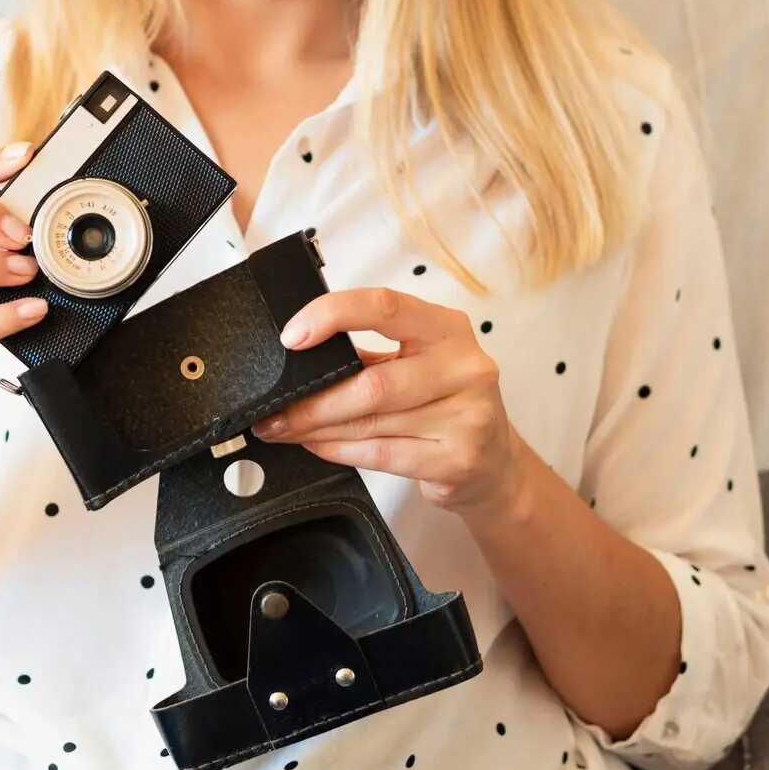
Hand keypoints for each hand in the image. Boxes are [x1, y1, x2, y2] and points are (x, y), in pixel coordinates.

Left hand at [252, 288, 528, 517]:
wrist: (494, 463)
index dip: (333, 315)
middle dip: (312, 400)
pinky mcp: (456, 458)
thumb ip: (369, 355)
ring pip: (370, 422)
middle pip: (372, 382)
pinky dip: (338, 449)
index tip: (292, 336)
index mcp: (447, 328)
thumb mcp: (418, 363)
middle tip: (274, 410)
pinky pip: (380, 453)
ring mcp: (466, 415)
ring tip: (286, 429)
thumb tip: (297, 359)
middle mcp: (464, 366)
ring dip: (317, 428)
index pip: (385, 306)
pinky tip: (318, 445)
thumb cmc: (445, 405)